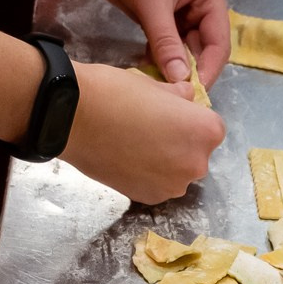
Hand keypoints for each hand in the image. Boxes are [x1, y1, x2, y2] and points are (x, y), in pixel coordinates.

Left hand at [66, 0, 230, 85]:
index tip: (192, 94)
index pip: (218, 43)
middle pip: (203, 50)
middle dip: (188, 71)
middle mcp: (200, 6)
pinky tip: (148, 70)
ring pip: (183, 51)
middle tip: (173, 94)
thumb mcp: (150, 1)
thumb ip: (166, 42)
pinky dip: (158, 59)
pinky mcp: (159, 18)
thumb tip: (180, 79)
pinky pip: (166, 46)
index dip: (207, 70)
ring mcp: (179, 12)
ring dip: (172, 68)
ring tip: (159, 86)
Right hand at [66, 63, 225, 203]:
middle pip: (196, 153)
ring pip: (177, 171)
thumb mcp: (156, 85)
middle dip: (180, 142)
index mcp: (207, 132)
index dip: (189, 119)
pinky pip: (158, 184)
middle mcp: (197, 164)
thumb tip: (187, 97)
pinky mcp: (149, 198)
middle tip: (149, 128)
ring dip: (165, 161)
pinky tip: (126, 158)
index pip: (211, 128)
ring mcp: (173, 186)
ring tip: (135, 143)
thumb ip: (180, 96)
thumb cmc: (116, 93)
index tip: (168, 112)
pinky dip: (147, 174)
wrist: (72, 117)